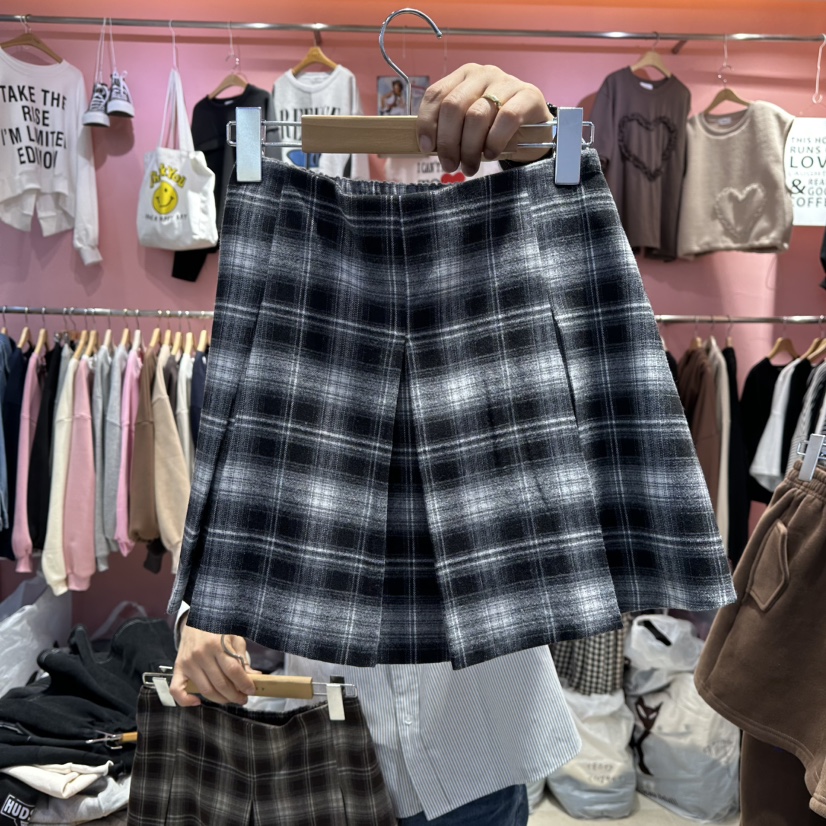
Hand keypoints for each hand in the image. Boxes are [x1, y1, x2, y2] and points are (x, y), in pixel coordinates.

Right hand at [170, 620, 257, 706]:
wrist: (196, 617)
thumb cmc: (218, 628)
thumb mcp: (234, 637)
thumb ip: (242, 658)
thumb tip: (254, 676)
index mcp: (216, 644)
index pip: (233, 671)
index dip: (244, 684)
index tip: (251, 691)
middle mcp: (200, 654)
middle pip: (220, 684)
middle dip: (235, 695)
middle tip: (243, 698)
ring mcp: (188, 662)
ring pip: (205, 690)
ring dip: (220, 700)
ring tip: (230, 699)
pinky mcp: (178, 668)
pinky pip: (177, 690)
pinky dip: (186, 701)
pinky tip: (197, 702)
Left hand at [416, 63, 549, 176]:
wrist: (535, 128)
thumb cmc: (495, 128)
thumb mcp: (468, 125)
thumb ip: (449, 128)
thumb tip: (428, 147)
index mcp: (463, 77)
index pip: (436, 94)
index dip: (427, 123)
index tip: (426, 148)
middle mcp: (483, 74)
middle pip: (453, 106)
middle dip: (448, 141)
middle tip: (450, 164)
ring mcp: (506, 82)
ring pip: (477, 115)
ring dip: (469, 148)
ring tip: (470, 166)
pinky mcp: (528, 96)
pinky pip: (506, 119)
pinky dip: (494, 141)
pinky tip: (491, 154)